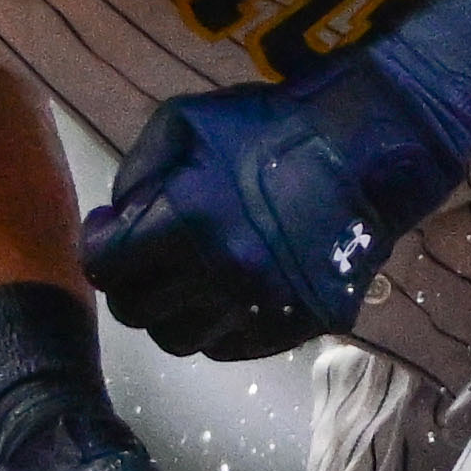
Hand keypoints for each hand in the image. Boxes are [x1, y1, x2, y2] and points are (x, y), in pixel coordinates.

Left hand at [81, 0, 470, 361]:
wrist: (369, 148)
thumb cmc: (273, 126)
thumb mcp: (186, 121)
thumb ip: (137, 171)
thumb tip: (117, 218)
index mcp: (188, 220)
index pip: (106, 267)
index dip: (100, 248)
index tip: (112, 231)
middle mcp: (222, 274)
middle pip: (136, 311)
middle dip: (131, 281)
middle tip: (145, 257)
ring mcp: (261, 307)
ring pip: (179, 339)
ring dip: (172, 310)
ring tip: (186, 278)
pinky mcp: (295, 326)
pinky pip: (227, 348)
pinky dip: (215, 325)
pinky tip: (226, 289)